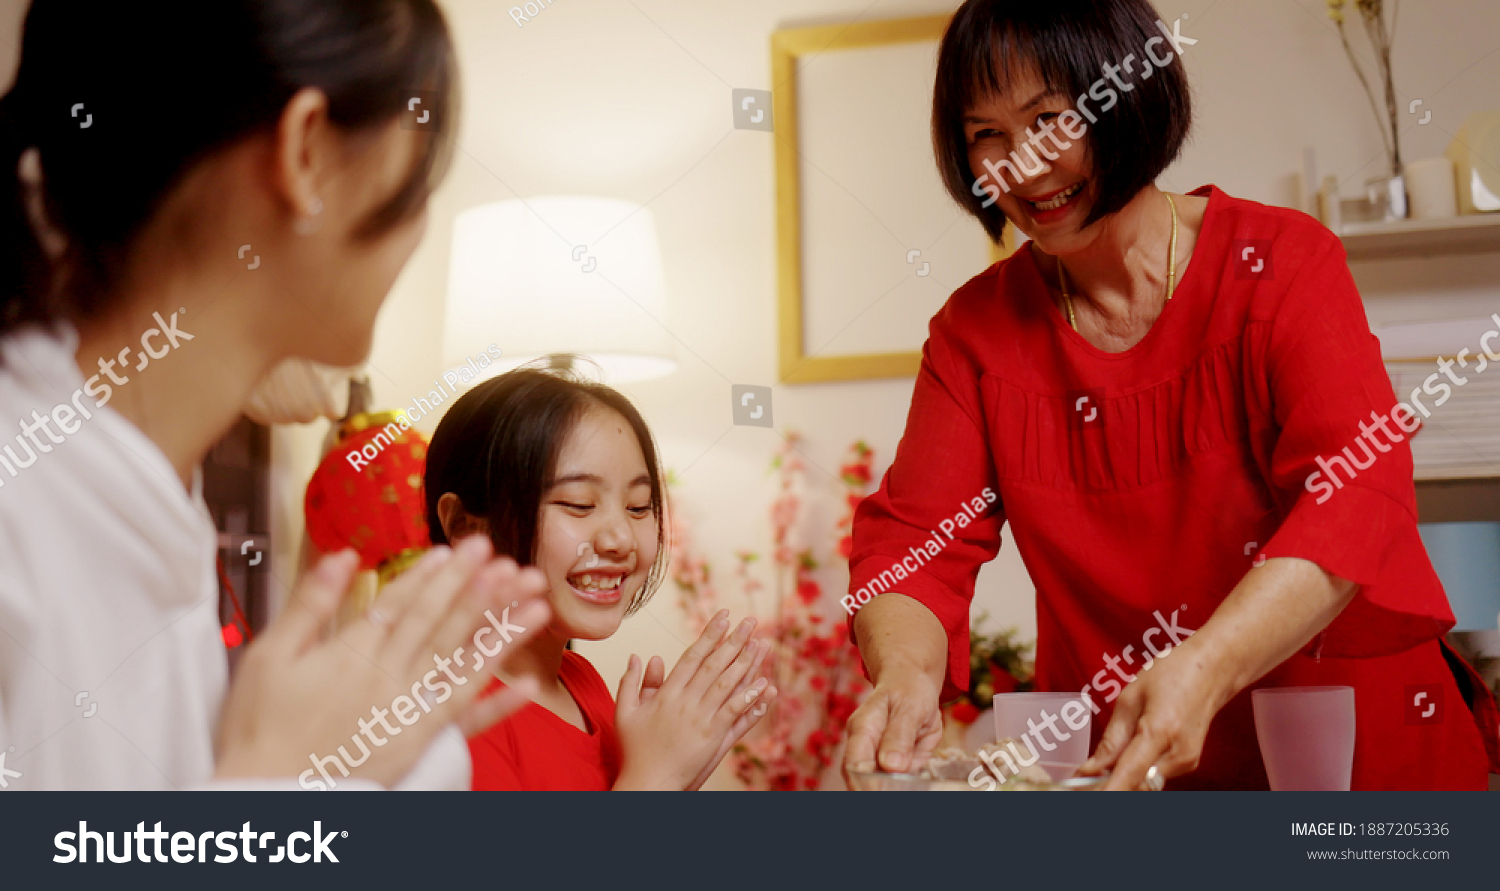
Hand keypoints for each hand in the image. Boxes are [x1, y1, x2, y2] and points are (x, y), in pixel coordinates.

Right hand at [214, 536, 549, 786]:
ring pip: (462, 662)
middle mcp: (388, 676)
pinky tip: (528, 684)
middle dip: (477, 589)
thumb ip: (310, 604)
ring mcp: (408, 711)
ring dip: (501, 632)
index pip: (403, 602)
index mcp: (352, 652)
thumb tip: (341, 556)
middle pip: (441, 624)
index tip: (463, 547)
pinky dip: (497, 705)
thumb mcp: (268, 655)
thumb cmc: (258, 727)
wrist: (266, 797)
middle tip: (508, 558)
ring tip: (536, 603)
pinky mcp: (417, 743)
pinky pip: (464, 721)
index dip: (435, 573)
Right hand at [613, 610, 776, 790]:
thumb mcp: (624, 713)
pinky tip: (764, 684)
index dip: (709, 635)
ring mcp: (700, 719)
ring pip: (727, 685)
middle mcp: (685, 702)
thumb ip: (631, 683)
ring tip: (761, 643)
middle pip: (714, 665)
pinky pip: (734, 713)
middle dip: (734, 640)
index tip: (723, 617)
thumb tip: (638, 657)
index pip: (692, 656)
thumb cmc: (635, 751)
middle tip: (750, 621)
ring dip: (746, 662)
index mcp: (666, 694)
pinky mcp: (713, 738)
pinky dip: (749, 698)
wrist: (647, 784)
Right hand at [841, 662, 942, 784]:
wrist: (911, 684)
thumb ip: (900, 735)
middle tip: (908, 782)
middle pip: (866, 780)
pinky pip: (903, 780)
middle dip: (886, 788)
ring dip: (904, 783)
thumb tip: (891, 766)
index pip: (856, 765)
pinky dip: (914, 778)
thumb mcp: (909, 707)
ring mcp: (877, 758)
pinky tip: (921, 763)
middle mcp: (864, 747)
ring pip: (887, 783)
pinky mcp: (892, 766)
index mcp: (862, 729)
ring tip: (917, 764)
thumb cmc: (907, 689)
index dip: (868, 785)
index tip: (887, 793)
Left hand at [1077, 639, 1227, 790]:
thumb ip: (1111, 739)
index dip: (1106, 792)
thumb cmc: (1171, 674)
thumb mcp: (1130, 698)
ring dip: (1121, 781)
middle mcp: (1178, 755)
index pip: (1129, 775)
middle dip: (1107, 787)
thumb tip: (1090, 770)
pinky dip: (1136, 773)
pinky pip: (1154, 775)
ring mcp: (1186, 762)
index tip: (1084, 795)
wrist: (1213, 670)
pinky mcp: (1188, 764)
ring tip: (1097, 772)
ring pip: (1145, 784)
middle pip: (1136, 786)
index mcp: (1160, 732)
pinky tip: (1122, 760)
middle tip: (1080, 781)